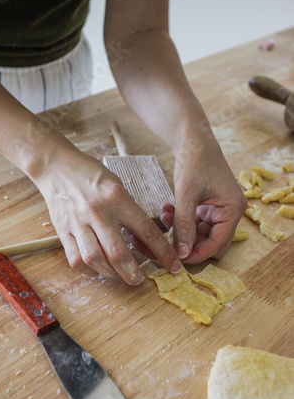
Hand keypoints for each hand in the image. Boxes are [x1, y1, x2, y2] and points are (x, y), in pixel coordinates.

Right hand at [34, 140, 182, 284]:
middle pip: (118, 253)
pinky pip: (75, 260)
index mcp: (117, 198)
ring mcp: (78, 223)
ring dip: (110, 273)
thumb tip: (146, 242)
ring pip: (95, 259)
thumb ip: (130, 213)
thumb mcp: (118, 187)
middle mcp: (98, 212)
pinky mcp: (62, 231)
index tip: (172, 265)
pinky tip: (97, 269)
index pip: (146, 230)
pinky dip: (88, 270)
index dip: (163, 252)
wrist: (57, 166)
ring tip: (118, 274)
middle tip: (140, 279)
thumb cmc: (92, 176)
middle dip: (133, 273)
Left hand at [160, 131, 246, 263]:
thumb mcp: (186, 194)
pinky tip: (167, 211)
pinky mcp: (208, 207)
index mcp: (232, 210)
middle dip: (189, 243)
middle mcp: (230, 212)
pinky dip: (182, 221)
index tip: (176, 258)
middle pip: (211, 243)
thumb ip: (184, 225)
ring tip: (165, 218)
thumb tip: (181, 254)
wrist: (193, 139)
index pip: (217, 244)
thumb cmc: (194, 161)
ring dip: (182, 231)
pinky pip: (195, 223)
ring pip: (200, 234)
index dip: (197, 254)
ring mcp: (219, 210)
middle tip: (168, 241)